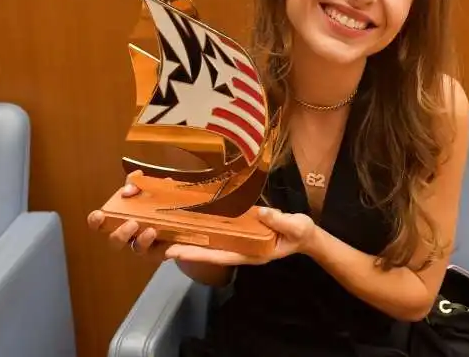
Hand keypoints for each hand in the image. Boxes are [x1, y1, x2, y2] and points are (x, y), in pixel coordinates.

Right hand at [87, 170, 169, 261]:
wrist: (194, 222)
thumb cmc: (169, 204)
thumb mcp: (156, 188)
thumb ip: (143, 183)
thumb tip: (136, 176)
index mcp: (126, 218)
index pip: (103, 222)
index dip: (96, 220)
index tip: (100, 215)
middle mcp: (133, 235)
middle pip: (115, 241)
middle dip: (120, 233)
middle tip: (132, 222)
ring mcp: (148, 245)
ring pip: (136, 249)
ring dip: (140, 240)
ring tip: (148, 229)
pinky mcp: (163, 252)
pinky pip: (158, 253)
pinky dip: (157, 246)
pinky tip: (159, 236)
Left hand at [164, 208, 316, 265]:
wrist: (305, 235)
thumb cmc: (300, 233)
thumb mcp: (296, 227)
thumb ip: (280, 221)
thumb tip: (261, 212)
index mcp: (252, 253)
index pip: (220, 256)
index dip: (199, 254)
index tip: (177, 252)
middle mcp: (242, 249)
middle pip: (211, 252)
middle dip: (188, 249)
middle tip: (163, 245)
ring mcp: (241, 242)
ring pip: (213, 243)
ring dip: (194, 238)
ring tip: (171, 232)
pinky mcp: (242, 233)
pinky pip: (221, 232)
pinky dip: (206, 228)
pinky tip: (193, 220)